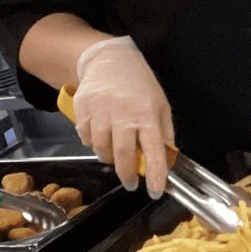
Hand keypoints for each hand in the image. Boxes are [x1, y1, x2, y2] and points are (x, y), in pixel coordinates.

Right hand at [72, 36, 172, 196]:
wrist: (110, 59)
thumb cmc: (139, 85)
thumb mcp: (160, 105)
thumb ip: (164, 132)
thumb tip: (167, 159)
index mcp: (147, 115)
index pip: (154, 152)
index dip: (155, 176)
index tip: (155, 192)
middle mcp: (123, 114)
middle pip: (123, 155)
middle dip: (127, 175)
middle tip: (131, 183)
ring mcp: (100, 111)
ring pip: (101, 148)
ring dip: (108, 158)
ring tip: (114, 155)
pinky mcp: (83, 109)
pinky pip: (86, 137)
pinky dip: (92, 143)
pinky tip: (100, 136)